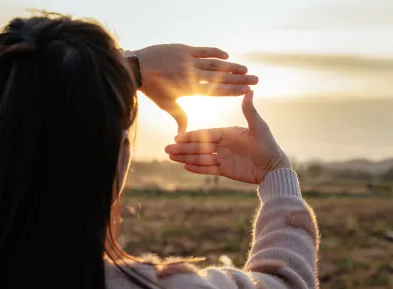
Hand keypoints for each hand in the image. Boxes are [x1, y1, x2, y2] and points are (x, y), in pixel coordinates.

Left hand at [134, 44, 258, 131]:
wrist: (136, 68)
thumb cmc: (151, 89)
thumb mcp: (167, 104)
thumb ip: (179, 117)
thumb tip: (182, 135)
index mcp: (192, 89)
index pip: (218, 91)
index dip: (234, 91)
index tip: (248, 91)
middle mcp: (194, 75)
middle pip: (222, 78)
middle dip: (240, 79)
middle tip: (255, 79)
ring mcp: (190, 61)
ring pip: (215, 64)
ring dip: (232, 66)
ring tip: (246, 69)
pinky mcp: (184, 49)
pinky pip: (203, 50)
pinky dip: (215, 52)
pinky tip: (226, 55)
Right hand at [165, 91, 290, 183]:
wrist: (274, 167)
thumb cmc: (268, 145)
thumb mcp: (259, 127)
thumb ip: (250, 111)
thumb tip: (249, 91)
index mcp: (228, 133)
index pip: (206, 134)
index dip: (192, 136)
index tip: (178, 136)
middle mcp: (223, 145)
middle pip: (199, 146)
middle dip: (183, 148)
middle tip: (167, 148)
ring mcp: (224, 158)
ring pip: (201, 158)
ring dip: (186, 157)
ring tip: (170, 157)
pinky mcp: (226, 170)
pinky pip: (209, 169)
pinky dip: (197, 168)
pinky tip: (185, 167)